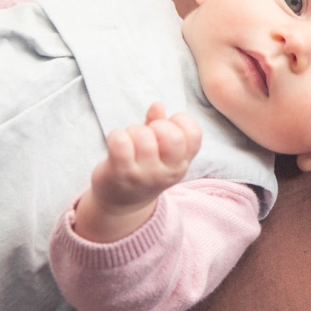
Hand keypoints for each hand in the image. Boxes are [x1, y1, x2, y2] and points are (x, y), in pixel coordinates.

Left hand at [74, 103, 202, 242]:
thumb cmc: (142, 169)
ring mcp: (144, 174)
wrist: (120, 205)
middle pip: (173, 138)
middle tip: (148, 132)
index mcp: (181, 163)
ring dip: (133, 130)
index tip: (168, 125)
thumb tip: (157, 105)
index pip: (194, 135)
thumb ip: (161, 126)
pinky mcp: (120, 173)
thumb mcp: (160, 152)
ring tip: (129, 139)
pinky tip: (116, 141)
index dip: (181, 121)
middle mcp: (166, 171)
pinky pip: (121, 143)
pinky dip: (117, 135)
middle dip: (158, 125)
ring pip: (143, 137)